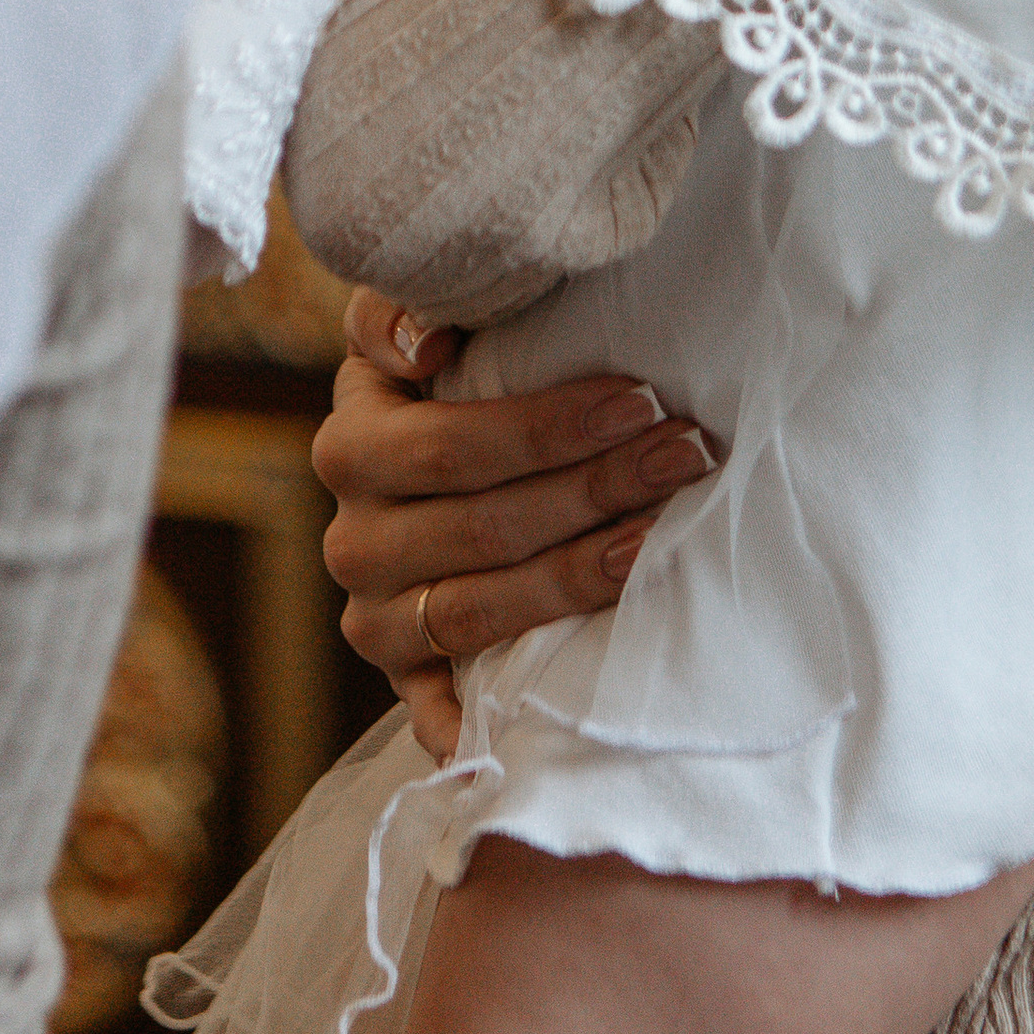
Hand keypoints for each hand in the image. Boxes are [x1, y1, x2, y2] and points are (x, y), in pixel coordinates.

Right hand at [312, 288, 716, 757]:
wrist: (404, 472)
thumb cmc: (435, 381)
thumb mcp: (403, 329)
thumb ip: (400, 309)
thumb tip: (427, 344)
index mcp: (349, 448)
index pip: (453, 446)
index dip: (549, 428)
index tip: (640, 399)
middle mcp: (351, 542)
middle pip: (485, 527)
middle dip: (595, 489)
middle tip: (684, 455)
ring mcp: (375, 619)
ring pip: (482, 610)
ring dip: (581, 576)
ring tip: (663, 538)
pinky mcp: (402, 678)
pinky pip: (440, 711)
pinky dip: (487, 723)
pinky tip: (557, 715)